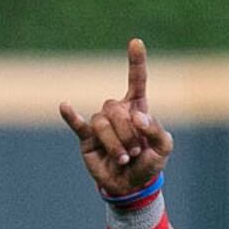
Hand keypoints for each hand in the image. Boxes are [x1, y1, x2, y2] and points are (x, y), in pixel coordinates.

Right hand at [58, 38, 173, 197]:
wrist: (130, 186)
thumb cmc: (148, 163)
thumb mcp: (163, 148)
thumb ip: (156, 130)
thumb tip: (136, 116)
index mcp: (137, 108)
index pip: (136, 81)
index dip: (136, 62)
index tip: (136, 42)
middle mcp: (117, 111)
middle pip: (116, 109)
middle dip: (128, 134)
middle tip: (135, 152)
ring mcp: (101, 123)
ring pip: (102, 123)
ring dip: (116, 144)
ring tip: (123, 158)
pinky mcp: (87, 137)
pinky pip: (78, 124)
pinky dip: (71, 116)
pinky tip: (65, 106)